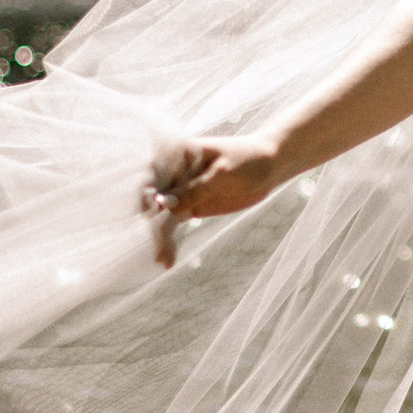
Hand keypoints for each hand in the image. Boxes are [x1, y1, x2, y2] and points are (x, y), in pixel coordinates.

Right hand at [143, 133, 285, 264]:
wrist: (270, 166)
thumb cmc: (248, 159)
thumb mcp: (223, 173)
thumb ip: (195, 189)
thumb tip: (162, 204)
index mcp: (178, 153)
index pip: (151, 171)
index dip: (142, 191)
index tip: (145, 212)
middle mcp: (173, 171)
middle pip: (152, 197)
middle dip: (148, 219)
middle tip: (152, 243)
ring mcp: (180, 190)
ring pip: (161, 215)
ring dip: (159, 236)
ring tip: (160, 258)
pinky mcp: (189, 206)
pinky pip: (173, 224)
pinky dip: (170, 241)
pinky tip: (166, 260)